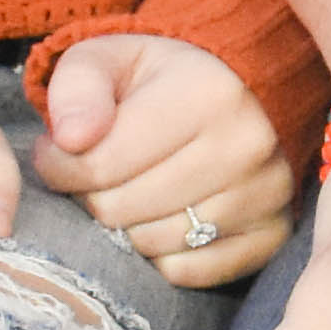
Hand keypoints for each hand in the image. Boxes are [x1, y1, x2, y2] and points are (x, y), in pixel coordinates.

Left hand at [26, 31, 291, 288]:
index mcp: (209, 95)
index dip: (60, 166)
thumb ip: (77, 87)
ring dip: (124, 227)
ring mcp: (267, 195)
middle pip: (122, 210)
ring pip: (152, 244)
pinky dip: (161, 255)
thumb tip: (70, 138)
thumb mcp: (109, 57)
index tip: (57, 152)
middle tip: (92, 174)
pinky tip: (160, 218)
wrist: (236, 89)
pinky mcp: (273, 234)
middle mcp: (249, 147)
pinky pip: (189, 272)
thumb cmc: (161, 77)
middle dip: (90, 196)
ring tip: (126, 191)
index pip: (100, 165)